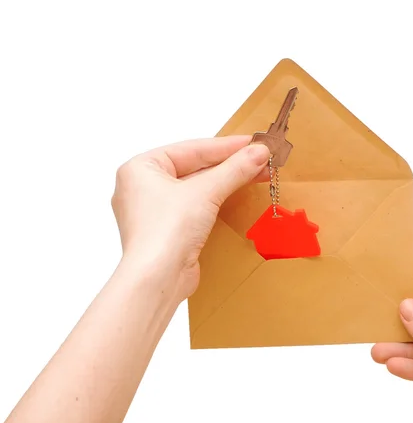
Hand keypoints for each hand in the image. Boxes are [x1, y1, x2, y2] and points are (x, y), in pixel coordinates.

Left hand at [111, 135, 269, 300]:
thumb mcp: (205, 192)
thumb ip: (234, 170)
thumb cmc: (166, 231)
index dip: (226, 146)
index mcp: (140, 168)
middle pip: (195, 167)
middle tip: (261, 158)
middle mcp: (143, 187)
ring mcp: (155, 211)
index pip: (191, 149)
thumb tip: (260, 152)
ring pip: (196, 187)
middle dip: (230, 164)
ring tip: (256, 173)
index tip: (253, 142)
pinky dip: (217, 200)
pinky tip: (238, 194)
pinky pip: (196, 206)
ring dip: (226, 181)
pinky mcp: (168, 231)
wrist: (157, 280)